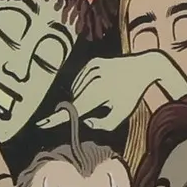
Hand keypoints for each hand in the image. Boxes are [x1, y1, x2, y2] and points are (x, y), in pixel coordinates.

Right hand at [36, 54, 186, 132]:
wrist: (144, 67)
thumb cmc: (132, 95)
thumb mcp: (122, 115)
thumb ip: (102, 125)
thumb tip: (84, 120)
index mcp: (101, 92)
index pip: (75, 108)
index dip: (57, 118)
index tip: (42, 123)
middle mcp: (94, 77)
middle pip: (76, 100)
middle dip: (81, 108)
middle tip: (99, 107)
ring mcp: (92, 67)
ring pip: (76, 90)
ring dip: (83, 97)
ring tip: (104, 95)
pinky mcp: (92, 62)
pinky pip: (80, 80)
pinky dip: (85, 87)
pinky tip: (101, 86)